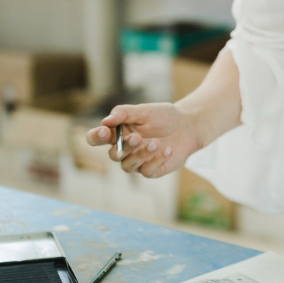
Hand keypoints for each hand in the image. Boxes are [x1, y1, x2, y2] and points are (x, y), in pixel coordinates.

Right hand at [84, 103, 200, 177]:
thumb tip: (105, 121)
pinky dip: (157, 160)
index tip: (105, 131)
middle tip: (138, 137)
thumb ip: (123, 113)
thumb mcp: (143, 110)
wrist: (187, 125)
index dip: (95, 137)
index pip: (96, 139)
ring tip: (156, 143)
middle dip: (124, 147)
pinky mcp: (152, 170)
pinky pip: (147, 172)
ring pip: (128, 166)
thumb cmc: (162, 117)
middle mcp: (123, 150)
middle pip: (112, 155)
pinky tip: (168, 149)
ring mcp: (137, 162)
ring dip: (141, 155)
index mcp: (116, 133)